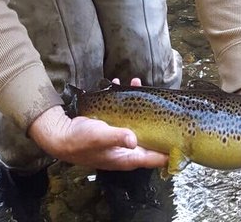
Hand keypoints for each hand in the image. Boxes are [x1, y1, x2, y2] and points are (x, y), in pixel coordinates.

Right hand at [28, 78, 166, 171]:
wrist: (59, 134)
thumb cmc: (80, 141)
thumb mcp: (100, 137)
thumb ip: (117, 137)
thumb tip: (134, 139)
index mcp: (126, 156)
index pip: (153, 158)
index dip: (168, 151)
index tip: (180, 141)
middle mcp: (125, 148)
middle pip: (148, 135)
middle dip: (155, 118)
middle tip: (160, 100)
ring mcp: (118, 137)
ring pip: (135, 120)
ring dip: (137, 102)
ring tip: (136, 82)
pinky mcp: (110, 126)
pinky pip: (121, 112)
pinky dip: (122, 98)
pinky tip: (118, 84)